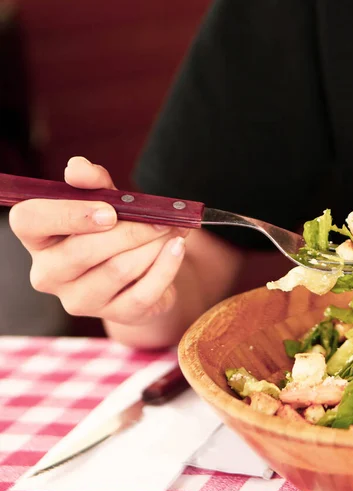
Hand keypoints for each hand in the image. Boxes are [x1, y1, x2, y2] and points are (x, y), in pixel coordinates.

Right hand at [9, 156, 188, 324]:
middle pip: (82, 251)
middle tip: (162, 217)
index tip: (109, 211)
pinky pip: (145, 291)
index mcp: (38, 239)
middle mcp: (49, 274)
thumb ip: (93, 184)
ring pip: (118, 270)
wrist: (142, 276)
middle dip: (130, 230)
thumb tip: (78, 169)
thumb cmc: (114, 233)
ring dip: (152, 245)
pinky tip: (177, 247)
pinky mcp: (118, 315)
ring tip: (172, 229)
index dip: (69, 214)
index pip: (30, 221)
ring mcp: (81, 300)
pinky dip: (167, 265)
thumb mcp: (105, 203)